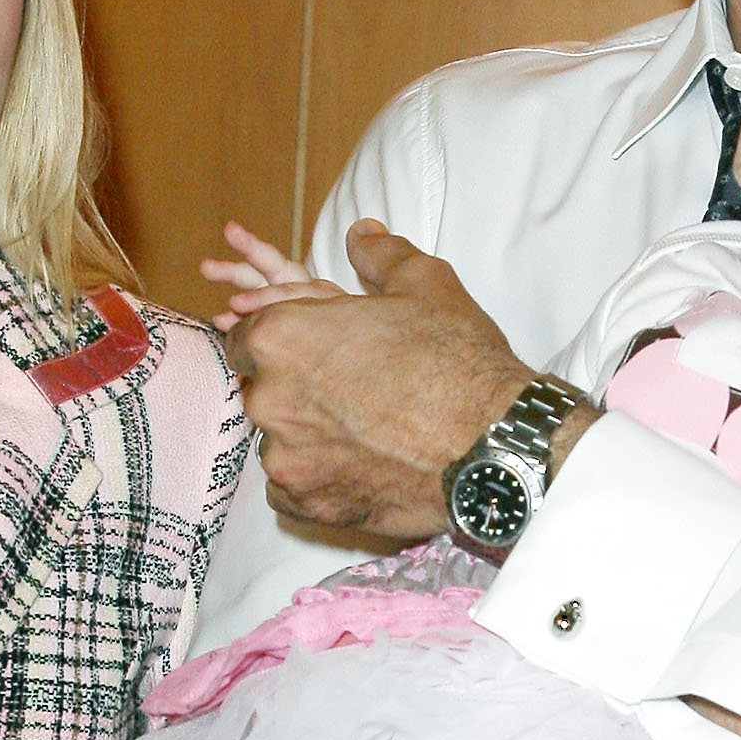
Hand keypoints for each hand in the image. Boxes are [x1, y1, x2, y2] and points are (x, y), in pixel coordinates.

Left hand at [227, 222, 537, 539]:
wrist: (493, 446)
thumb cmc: (457, 359)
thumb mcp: (423, 284)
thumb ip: (379, 255)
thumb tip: (361, 234)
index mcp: (280, 337)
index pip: (248, 336)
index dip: (284, 341)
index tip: (314, 352)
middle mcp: (269, 398)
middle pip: (262, 391)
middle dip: (296, 389)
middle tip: (347, 392)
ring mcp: (284, 458)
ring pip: (277, 442)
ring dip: (306, 436)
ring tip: (361, 431)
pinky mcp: (306, 505)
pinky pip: (291, 490)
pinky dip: (316, 479)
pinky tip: (357, 464)